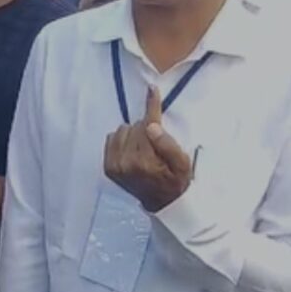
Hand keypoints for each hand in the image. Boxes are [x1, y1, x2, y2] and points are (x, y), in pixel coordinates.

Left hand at [104, 86, 191, 212]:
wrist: (163, 202)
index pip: (147, 126)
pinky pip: (112, 138)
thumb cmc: (175, 180)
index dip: (152, 106)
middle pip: (135, 126)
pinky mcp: (108, 167)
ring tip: (144, 150)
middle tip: (156, 145)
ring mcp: (114, 166)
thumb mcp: (182, 164)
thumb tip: (151, 125)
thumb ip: (168, 144)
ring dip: (134, 134)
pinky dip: (122, 140)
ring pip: (123, 130)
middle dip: (147, 129)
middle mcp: (125, 163)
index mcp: (145, 162)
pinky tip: (132, 152)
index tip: (152, 89)